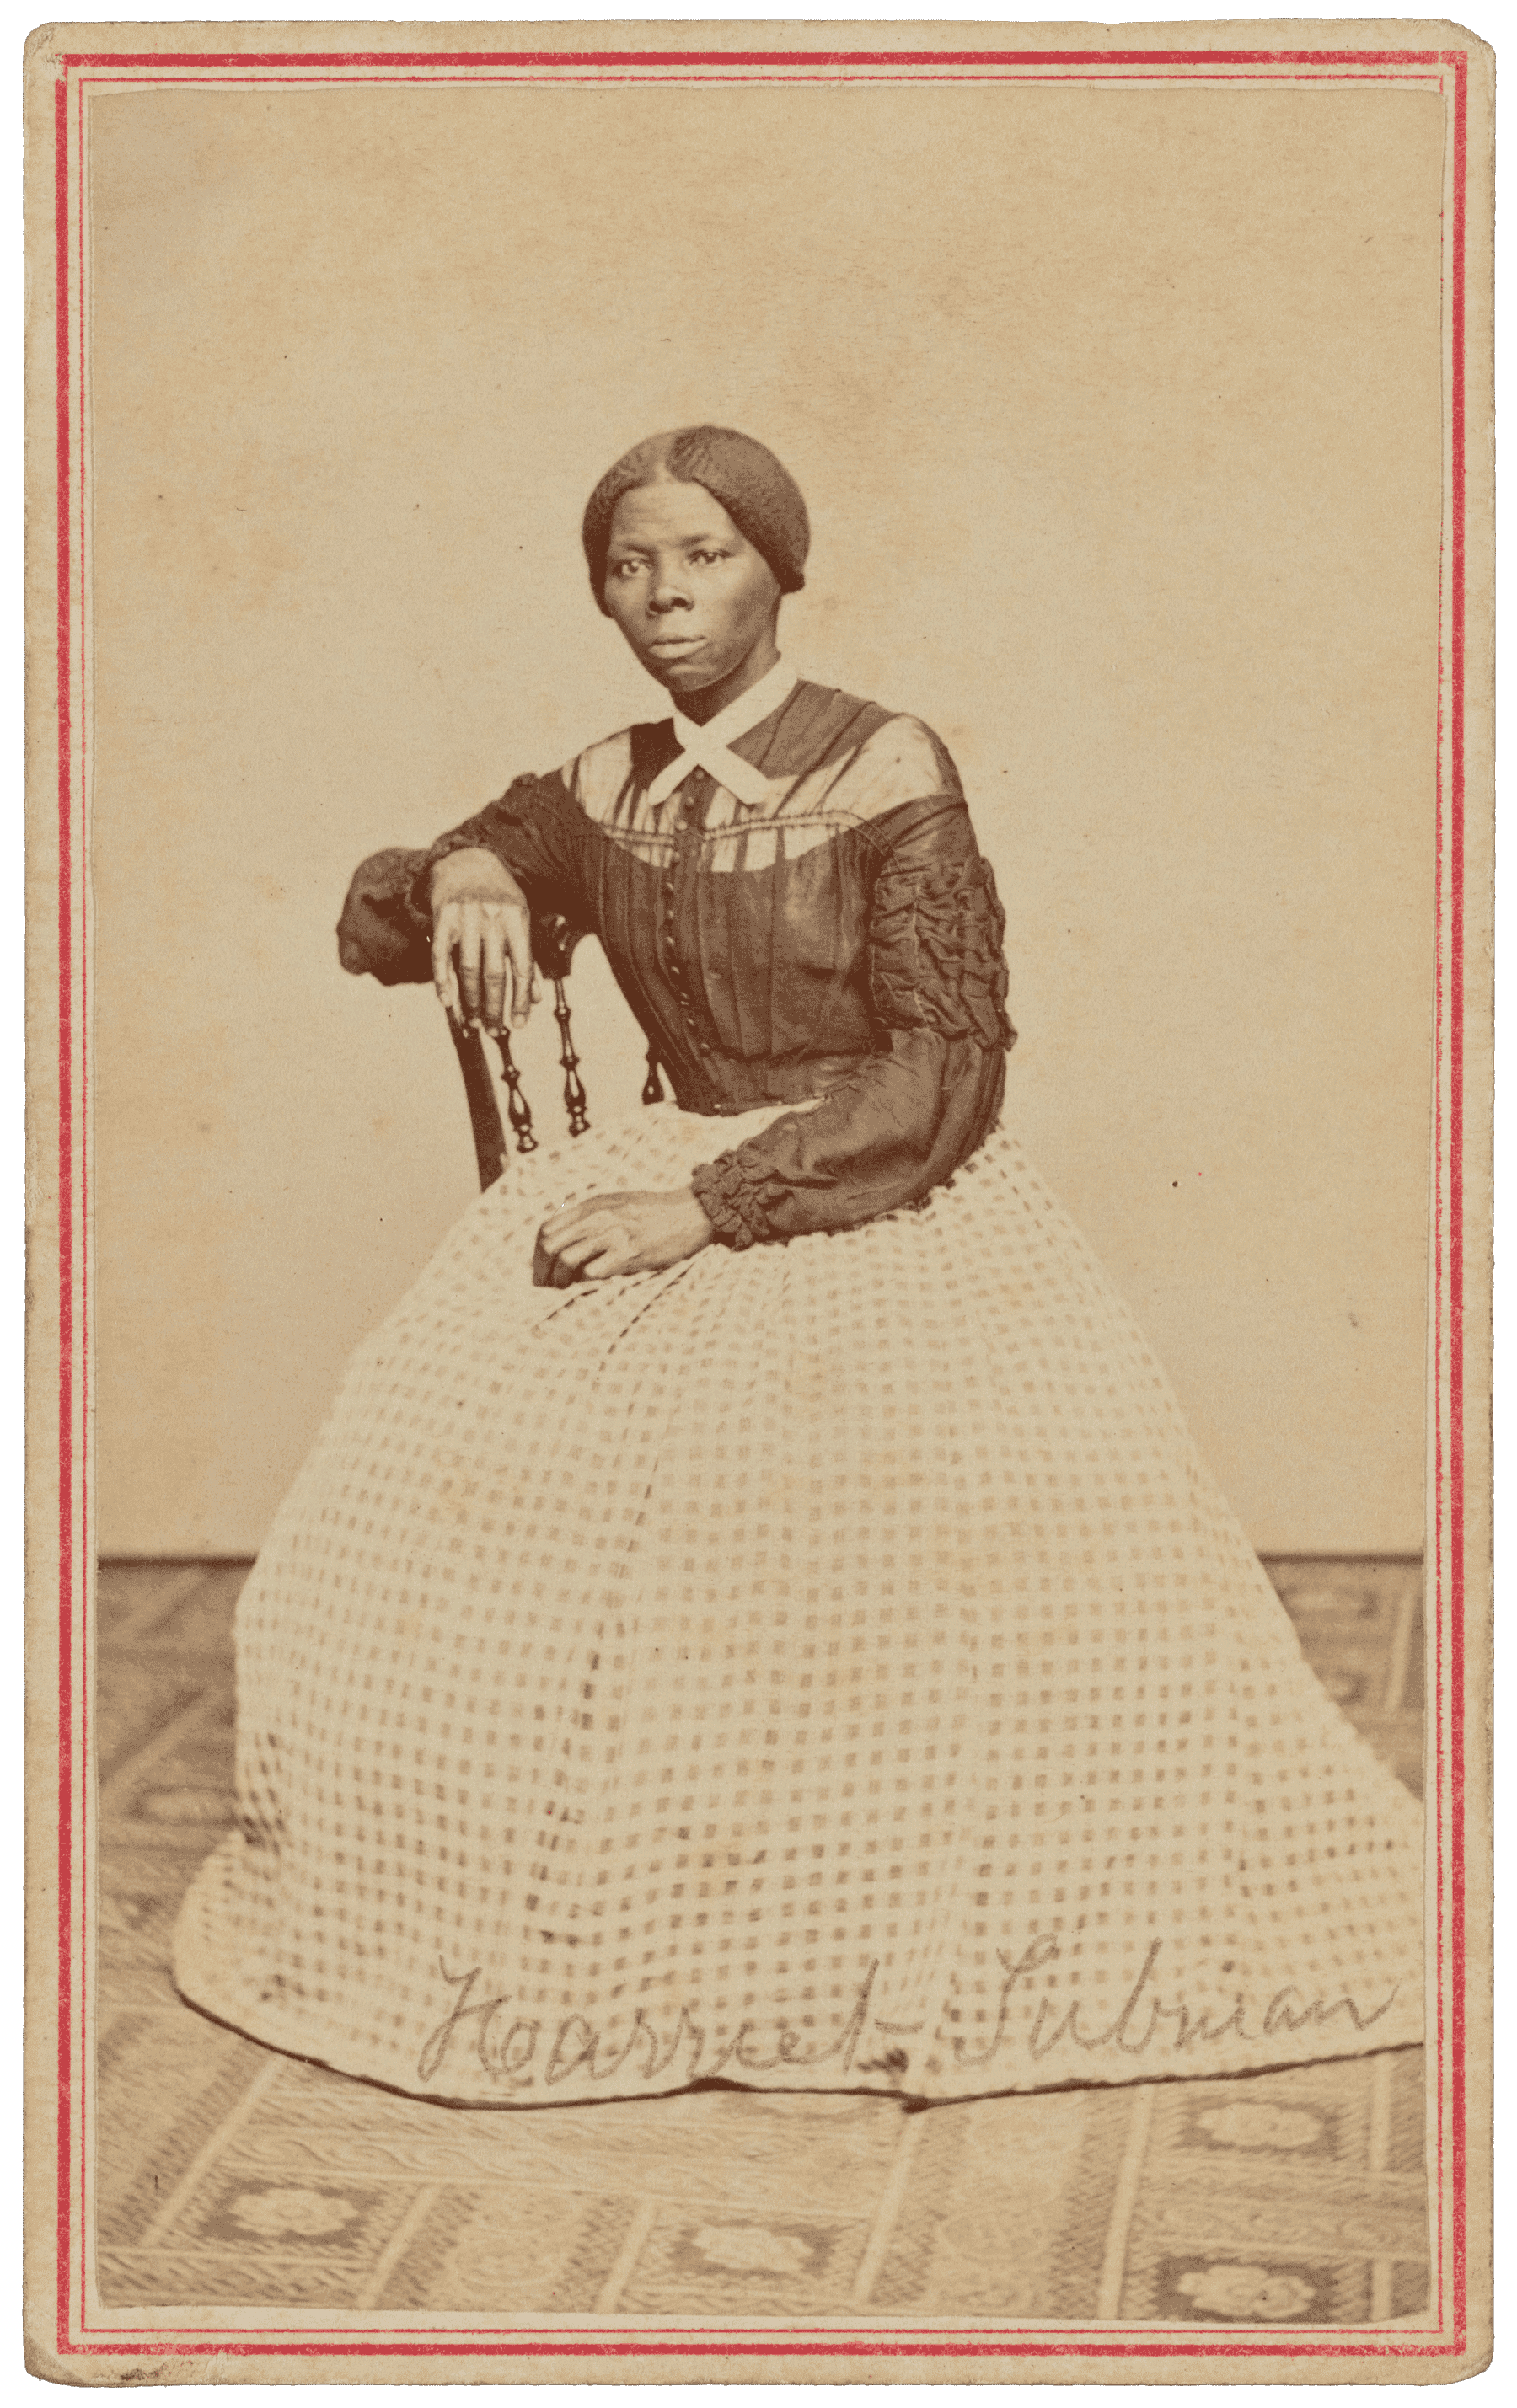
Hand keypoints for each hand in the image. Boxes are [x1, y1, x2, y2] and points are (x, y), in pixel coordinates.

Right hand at [430, 848, 540, 1032]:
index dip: (520, 1000)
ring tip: (474, 1022)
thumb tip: (535, 999)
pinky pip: (440, 956)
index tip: (519, 1025)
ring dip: (471, 1001)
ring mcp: (465, 916)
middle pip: (494, 973)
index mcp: (518, 919)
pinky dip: (443, 982)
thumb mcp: (521, 919)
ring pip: (468, 969)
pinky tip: (447, 1003)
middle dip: (495, 1008)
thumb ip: (527, 957)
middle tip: (495, 1031)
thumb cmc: (499, 896)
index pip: (523, 968)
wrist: (467, 861)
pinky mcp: (442, 917)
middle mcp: (493, 917)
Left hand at [533, 1189, 715, 1286]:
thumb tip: (564, 1244)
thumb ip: (592, 1219)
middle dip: (542, 1271)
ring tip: (565, 1289)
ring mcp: (614, 1234)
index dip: (537, 1254)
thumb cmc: (655, 1213)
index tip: (541, 1270)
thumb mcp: (618, 1204)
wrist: (692, 1213)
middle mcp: (599, 1216)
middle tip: (547, 1286)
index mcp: (593, 1205)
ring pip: (566, 1260)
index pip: (547, 1229)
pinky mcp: (630, 1252)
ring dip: (560, 1280)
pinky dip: (586, 1283)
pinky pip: (593, 1272)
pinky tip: (592, 1286)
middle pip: (550, 1246)